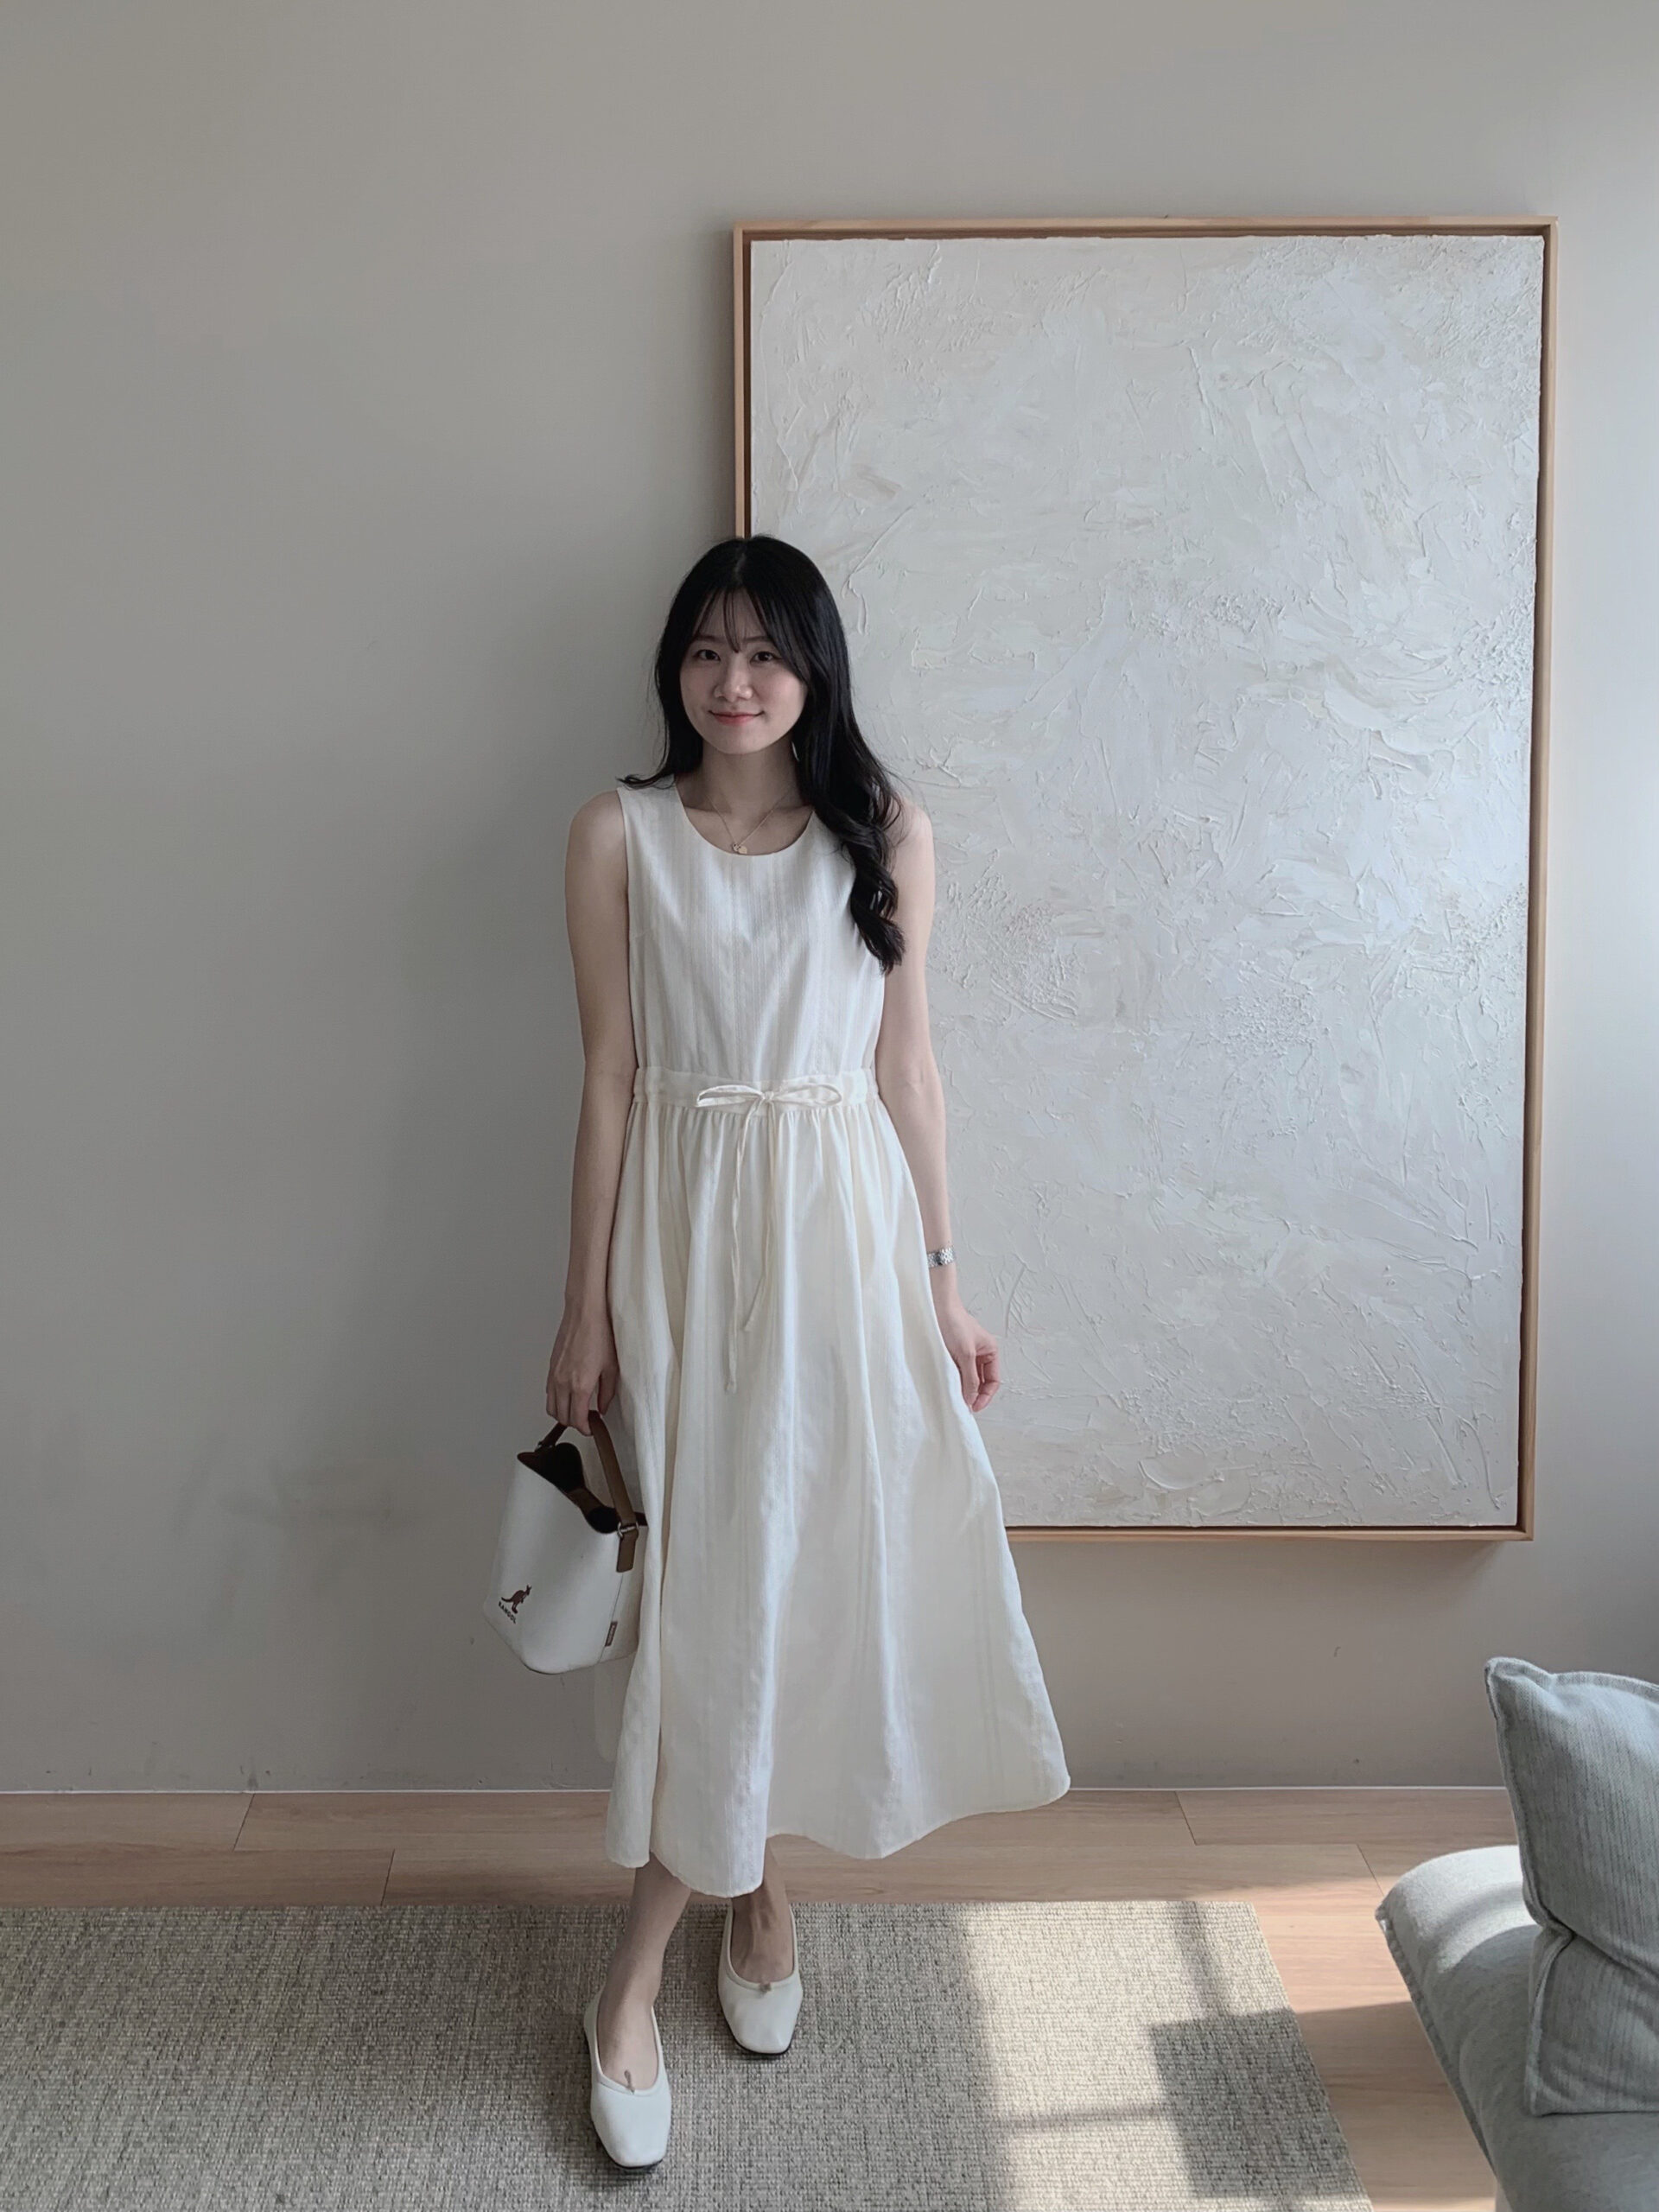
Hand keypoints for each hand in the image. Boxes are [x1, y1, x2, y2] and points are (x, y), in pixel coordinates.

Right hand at [545, 1300, 618, 1433]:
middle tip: (587, 1420)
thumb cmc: (599, 1334)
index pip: (577, 1419)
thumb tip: (603, 1406)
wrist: (584, 1314)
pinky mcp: (551, 1367)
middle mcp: (563, 1382)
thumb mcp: (611, 1367)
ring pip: (551, 1407)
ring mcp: (554, 1375)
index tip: (591, 1428)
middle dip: (574, 1423)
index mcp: (580, 1385)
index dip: (585, 1428)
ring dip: (562, 1413)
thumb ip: (607, 1392)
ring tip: (577, 1410)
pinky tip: (568, 1395)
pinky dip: (556, 1400)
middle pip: (561, 1417)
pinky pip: (548, 1392)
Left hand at [930, 1277, 999, 1412]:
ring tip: (954, 1397)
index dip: (985, 1396)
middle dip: (973, 1394)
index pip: (993, 1381)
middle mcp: (980, 1354)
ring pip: (967, 1379)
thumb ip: (970, 1378)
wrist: (935, 1307)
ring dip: (962, 1388)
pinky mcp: (952, 1354)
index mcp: (990, 1352)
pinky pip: (956, 1373)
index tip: (974, 1407)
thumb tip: (971, 1399)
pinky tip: (947, 1386)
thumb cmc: (954, 1323)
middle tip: (963, 1406)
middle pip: (980, 1382)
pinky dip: (954, 1381)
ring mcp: (966, 1355)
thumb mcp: (966, 1354)